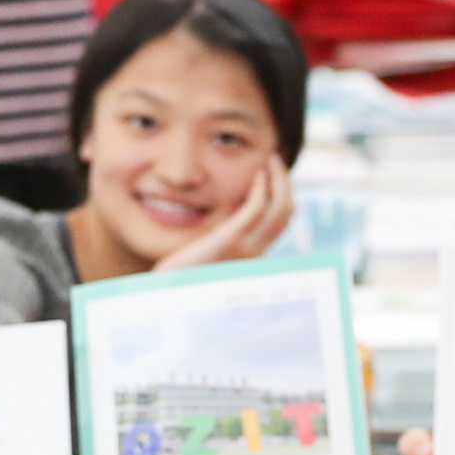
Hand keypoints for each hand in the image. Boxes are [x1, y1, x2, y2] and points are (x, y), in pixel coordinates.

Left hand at [151, 157, 294, 270]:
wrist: (168, 293)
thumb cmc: (183, 277)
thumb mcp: (209, 258)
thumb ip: (221, 243)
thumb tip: (221, 228)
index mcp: (253, 259)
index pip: (280, 224)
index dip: (283, 197)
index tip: (275, 177)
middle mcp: (257, 255)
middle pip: (286, 215)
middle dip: (286, 185)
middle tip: (277, 162)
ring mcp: (248, 249)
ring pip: (280, 209)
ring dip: (279, 180)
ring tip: (272, 160)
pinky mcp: (231, 241)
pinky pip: (257, 208)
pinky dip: (263, 187)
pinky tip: (258, 173)